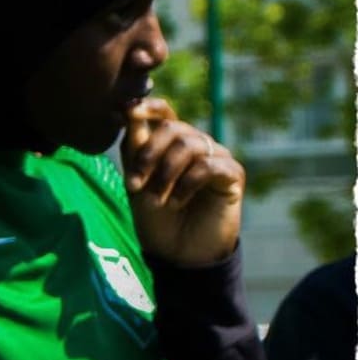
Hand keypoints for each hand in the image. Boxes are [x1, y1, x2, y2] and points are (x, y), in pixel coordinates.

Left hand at [121, 98, 243, 264]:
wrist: (177, 252)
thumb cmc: (155, 215)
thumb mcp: (136, 179)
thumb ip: (134, 146)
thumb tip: (126, 108)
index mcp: (169, 142)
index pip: (163, 111)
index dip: (147, 107)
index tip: (128, 111)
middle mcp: (195, 144)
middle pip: (172, 128)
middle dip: (148, 155)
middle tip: (134, 185)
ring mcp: (215, 157)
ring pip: (189, 145)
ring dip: (165, 173)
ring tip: (158, 199)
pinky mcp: (232, 175)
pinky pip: (208, 165)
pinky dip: (187, 183)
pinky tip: (177, 202)